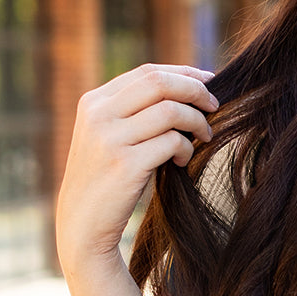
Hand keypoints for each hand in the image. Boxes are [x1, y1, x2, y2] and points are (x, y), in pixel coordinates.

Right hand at [56, 62, 218, 268]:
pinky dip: (187, 148)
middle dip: (195, 90)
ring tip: (203, 136)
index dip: (183, 74)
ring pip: (171, 111)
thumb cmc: (106, 178)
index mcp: (93, 102)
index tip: (208, 82)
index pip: (147, 72)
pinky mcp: (126, 165)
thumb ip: (133, 111)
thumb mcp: (108, 136)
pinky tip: (183, 160)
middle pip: (160, 83)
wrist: (82, 223)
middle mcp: (98, 115)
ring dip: (197, 122)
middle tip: (214, 106)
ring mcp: (110, 139)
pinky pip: (172, 142)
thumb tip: (185, 89)